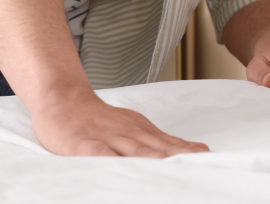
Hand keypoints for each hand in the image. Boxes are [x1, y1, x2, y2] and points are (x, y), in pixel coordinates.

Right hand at [32, 91, 209, 157]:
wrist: (62, 98)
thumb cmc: (98, 120)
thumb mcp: (132, 125)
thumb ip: (160, 141)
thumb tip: (194, 150)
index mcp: (140, 130)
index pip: (169, 144)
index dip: (187, 153)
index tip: (207, 160)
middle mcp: (128, 133)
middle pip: (157, 149)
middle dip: (178, 160)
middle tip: (198, 169)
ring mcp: (107, 138)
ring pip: (135, 152)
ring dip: (155, 162)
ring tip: (173, 172)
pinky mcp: (84, 146)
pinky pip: (101, 156)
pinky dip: (114, 163)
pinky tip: (123, 172)